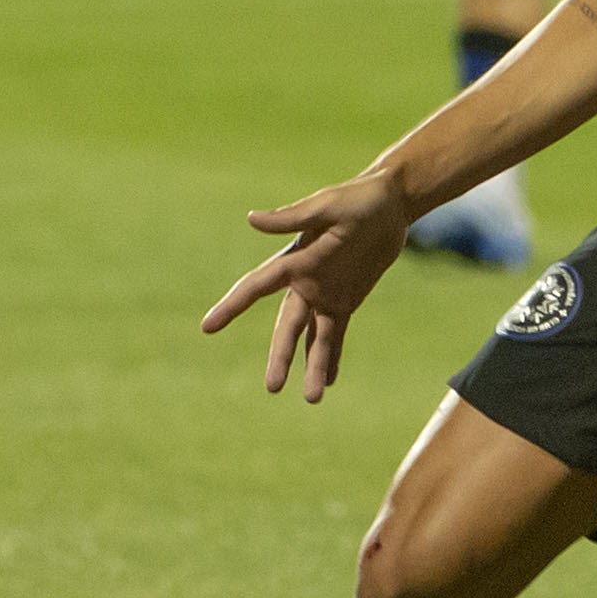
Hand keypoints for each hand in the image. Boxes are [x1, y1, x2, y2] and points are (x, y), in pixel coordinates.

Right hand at [199, 173, 416, 402]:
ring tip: (312, 399)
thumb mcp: (326, 207)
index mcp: (294, 260)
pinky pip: (336, 334)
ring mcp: (325, 293)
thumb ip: (291, 218)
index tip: (207, 327)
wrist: (390, 203)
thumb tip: (250, 219)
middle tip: (272, 387)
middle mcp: (304, 282)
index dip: (232, 306)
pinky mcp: (348, 300)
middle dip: (280, 355)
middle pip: (287, 326)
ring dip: (311, 366)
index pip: (256, 286)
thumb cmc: (357, 198)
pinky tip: (329, 382)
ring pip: (312, 338)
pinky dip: (332, 357)